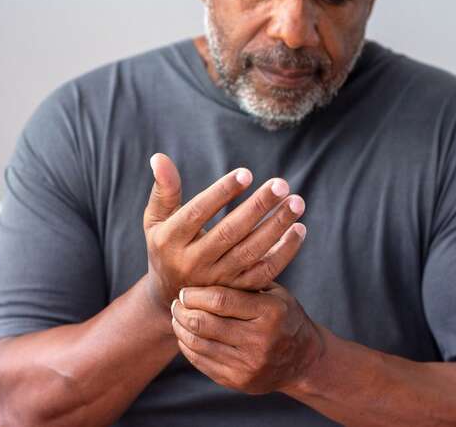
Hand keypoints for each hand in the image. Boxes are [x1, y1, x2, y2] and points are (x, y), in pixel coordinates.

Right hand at [143, 153, 306, 307]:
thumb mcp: (156, 221)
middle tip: (281, 184)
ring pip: (251, 252)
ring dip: (276, 226)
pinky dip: (285, 252)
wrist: (172, 299)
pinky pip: (265, 272)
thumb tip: (159, 157)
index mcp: (170, 241)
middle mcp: (193, 263)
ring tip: (297, 202)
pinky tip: (299, 229)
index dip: (221, 193)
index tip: (246, 173)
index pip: (197, 213)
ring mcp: (217, 281)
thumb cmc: (166, 247)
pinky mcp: (237, 291)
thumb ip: (163, 190)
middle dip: (258, 207)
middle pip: (230, 233)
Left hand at [170, 282, 323, 394]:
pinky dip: (188, 347)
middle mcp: (261, 340)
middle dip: (183, 311)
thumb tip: (207, 264)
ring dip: (181, 329)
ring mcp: (249, 364)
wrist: (303, 360)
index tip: (185, 290)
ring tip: (178, 317)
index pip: (220, 300)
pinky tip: (186, 336)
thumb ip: (246, 282)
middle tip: (177, 303)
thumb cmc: (283, 316)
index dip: (195, 295)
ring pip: (199, 344)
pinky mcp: (239, 381)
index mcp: (270, 312)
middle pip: (205, 323)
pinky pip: (202, 363)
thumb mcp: (275, 293)